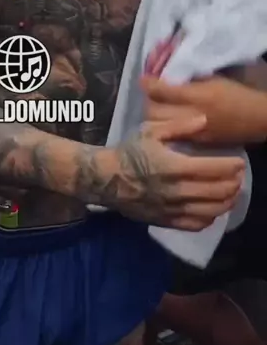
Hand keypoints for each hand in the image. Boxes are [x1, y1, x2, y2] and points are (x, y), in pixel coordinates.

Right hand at [109, 116, 244, 230]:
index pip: (212, 168)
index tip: (238, 161)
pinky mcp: (166, 221)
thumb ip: (179, 126)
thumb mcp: (150, 131)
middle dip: (233, 183)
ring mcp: (172, 208)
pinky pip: (195, 224)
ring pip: (210, 210)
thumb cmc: (129, 151)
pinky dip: (210, 218)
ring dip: (226, 201)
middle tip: (239, 176)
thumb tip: (204, 120)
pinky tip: (213, 210)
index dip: (230, 166)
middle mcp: (176, 190)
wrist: (106, 178)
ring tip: (233, 193)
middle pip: (216, 191)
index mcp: (174, 166)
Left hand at [144, 74, 266, 145]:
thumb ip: (191, 81)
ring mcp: (193, 131)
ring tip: (155, 106)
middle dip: (147, 101)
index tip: (143, 79)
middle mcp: (192, 115)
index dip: (149, 84)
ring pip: (159, 125)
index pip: (163, 91)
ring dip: (153, 115)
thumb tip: (169, 77)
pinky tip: (166, 120)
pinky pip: (172, 134)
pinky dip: (164, 126)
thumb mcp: (215, 80)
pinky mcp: (196, 143)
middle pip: (154, 111)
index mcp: (198, 96)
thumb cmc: (238, 94)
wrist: (258, 119)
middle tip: (148, 94)